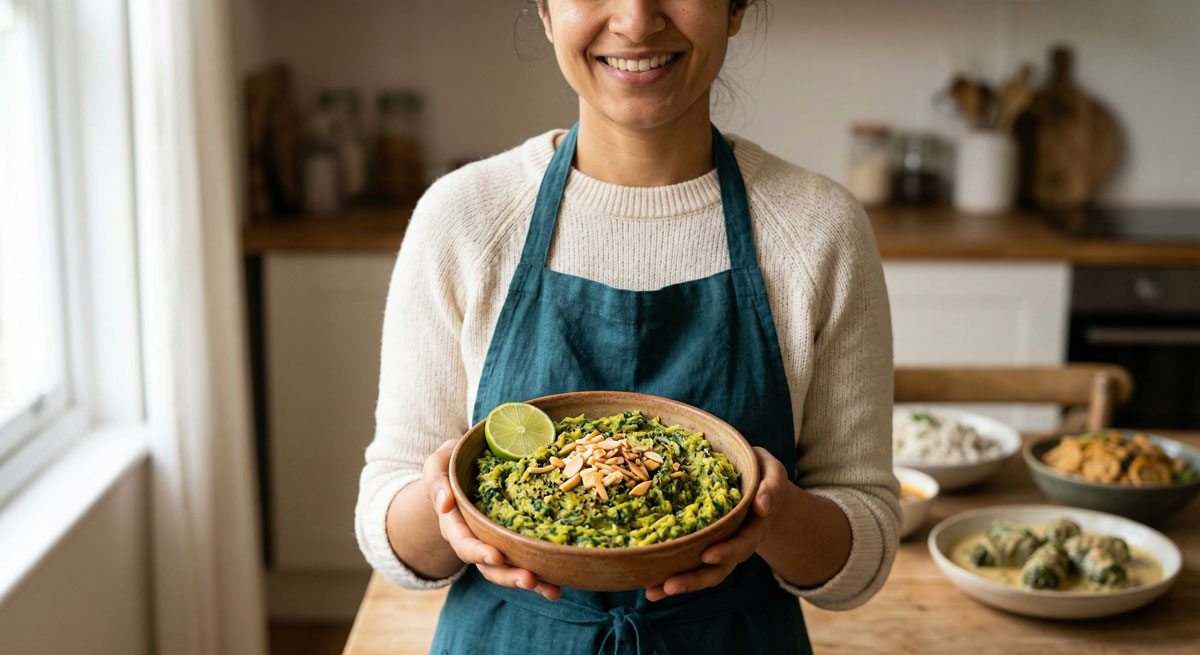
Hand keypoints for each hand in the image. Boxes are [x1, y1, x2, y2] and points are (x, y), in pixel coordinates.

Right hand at [423, 439, 561, 599]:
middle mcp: (475, 540)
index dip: (478, 552)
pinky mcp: (515, 544)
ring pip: (509, 571)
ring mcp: (495, 545)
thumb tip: (445, 504)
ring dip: (531, 583)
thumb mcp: (438, 466)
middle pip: (489, 566)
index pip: (463, 543)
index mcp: (454, 524)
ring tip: (552, 590)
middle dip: (509, 575)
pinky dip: (543, 578)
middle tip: (529, 579)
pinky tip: (560, 586)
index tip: (496, 556)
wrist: (468, 469)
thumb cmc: (452, 464)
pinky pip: (527, 562)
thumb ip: (437, 482)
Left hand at [644, 446, 788, 601]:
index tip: (708, 555)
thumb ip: (771, 485)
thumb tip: (762, 506)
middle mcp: (736, 543)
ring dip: (678, 584)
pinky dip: (669, 575)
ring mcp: (719, 547)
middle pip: (719, 569)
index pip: (744, 543)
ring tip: (652, 592)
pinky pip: (688, 564)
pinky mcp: (701, 546)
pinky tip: (648, 585)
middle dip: (695, 579)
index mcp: (754, 527)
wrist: (755, 487)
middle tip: (669, 585)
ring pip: (701, 573)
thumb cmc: (760, 474)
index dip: (728, 551)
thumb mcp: (771, 471)